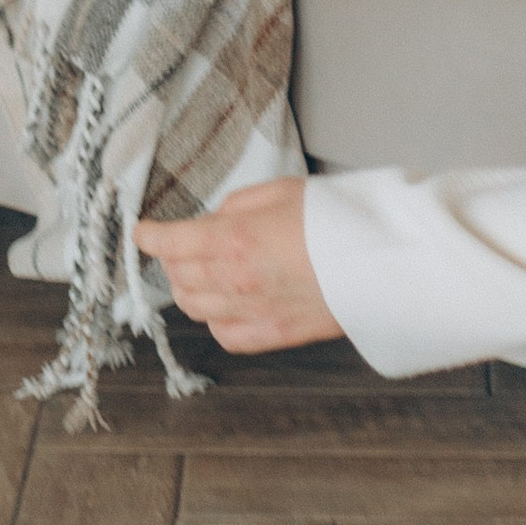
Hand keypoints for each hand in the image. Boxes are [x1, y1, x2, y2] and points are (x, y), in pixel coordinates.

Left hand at [140, 178, 340, 352]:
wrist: (382, 260)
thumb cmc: (339, 219)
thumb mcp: (281, 190)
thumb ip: (237, 206)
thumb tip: (214, 220)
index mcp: (235, 240)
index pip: (172, 243)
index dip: (150, 236)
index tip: (143, 232)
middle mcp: (237, 281)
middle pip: (179, 277)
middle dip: (172, 260)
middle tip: (179, 247)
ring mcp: (255, 312)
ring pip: (195, 309)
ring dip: (188, 289)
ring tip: (198, 273)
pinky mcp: (275, 334)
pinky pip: (226, 334)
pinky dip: (215, 320)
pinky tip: (224, 305)